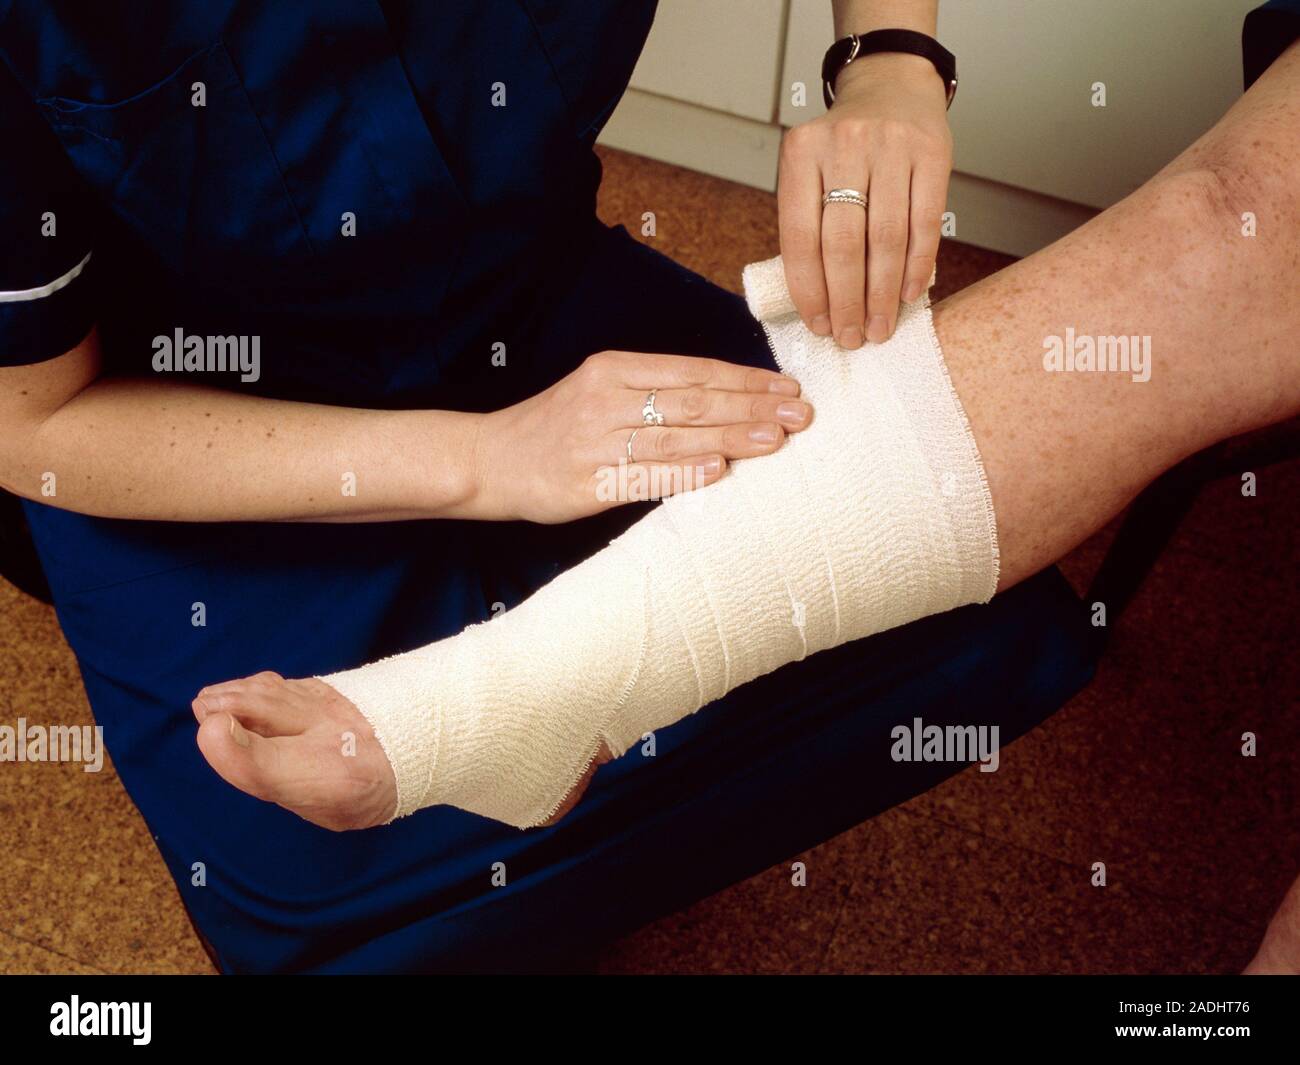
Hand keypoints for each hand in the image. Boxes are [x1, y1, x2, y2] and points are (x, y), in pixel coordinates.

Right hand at [470, 350, 810, 522]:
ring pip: (674, 437)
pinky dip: (684, 473)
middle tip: (799, 415)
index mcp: (612, 369)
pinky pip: (644, 478)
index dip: (744, 380)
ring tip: (774, 440)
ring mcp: (595, 442)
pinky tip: (719, 471)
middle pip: (692, 401)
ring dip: (730, 438)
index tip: (787, 388)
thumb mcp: (599, 392)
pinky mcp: (586, 482)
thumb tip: (726, 402)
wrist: (487, 461)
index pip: (692, 371)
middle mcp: (605, 399)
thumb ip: (653, 394)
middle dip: (751, 407)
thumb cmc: (554, 428)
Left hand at [778, 51, 952, 346]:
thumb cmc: (844, 146)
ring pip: (885, 239)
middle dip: (846, 302)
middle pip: (843, 243)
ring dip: (881, 294)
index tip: (819, 326)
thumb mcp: (810, 168)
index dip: (809, 290)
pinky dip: (916, 267)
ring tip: (878, 327)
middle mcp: (845, 145)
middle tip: (851, 338)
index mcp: (801, 153)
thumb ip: (808, 220)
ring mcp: (891, 147)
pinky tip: (907, 295)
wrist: (891, 84)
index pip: (800, 237)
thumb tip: (816, 301)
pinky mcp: (933, 154)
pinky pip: (924, 224)